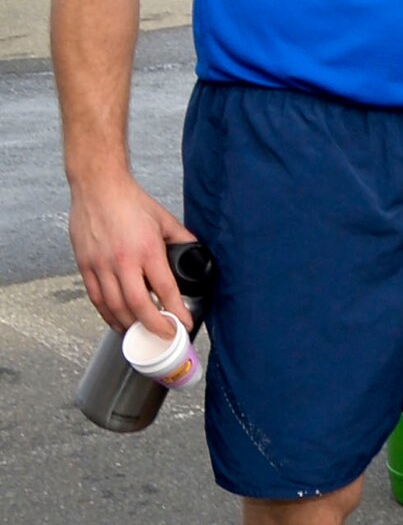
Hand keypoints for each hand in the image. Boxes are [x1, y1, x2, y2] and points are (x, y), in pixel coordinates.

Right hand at [68, 173, 196, 336]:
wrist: (98, 188)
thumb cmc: (131, 202)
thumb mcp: (165, 219)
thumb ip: (181, 239)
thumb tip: (195, 252)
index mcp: (147, 249)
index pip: (164, 288)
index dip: (175, 310)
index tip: (183, 323)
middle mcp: (122, 261)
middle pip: (137, 304)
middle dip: (152, 325)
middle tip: (164, 336)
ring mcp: (101, 265)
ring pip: (114, 306)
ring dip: (128, 324)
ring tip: (141, 334)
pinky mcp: (85, 266)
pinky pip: (96, 298)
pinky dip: (106, 314)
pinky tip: (116, 321)